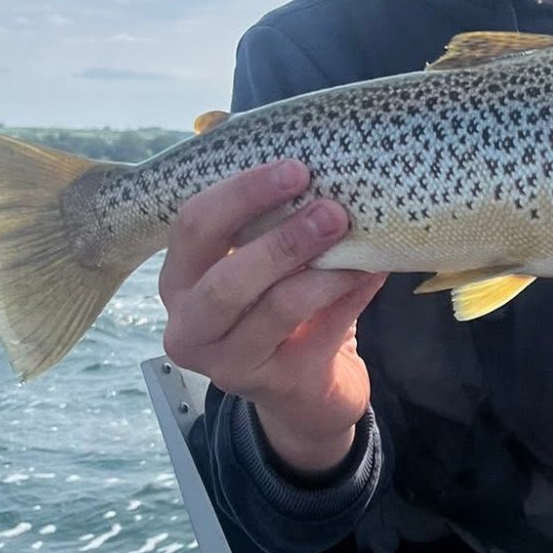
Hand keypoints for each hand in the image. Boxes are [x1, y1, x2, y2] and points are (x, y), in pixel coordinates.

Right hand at [159, 159, 385, 476]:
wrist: (306, 391)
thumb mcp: (259, 264)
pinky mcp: (278, 385)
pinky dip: (351, 298)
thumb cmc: (278, 308)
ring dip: (322, 271)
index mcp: (179, 280)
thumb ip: (269, 222)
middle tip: (333, 210)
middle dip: (283, 239)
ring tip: (357, 246)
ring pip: (275, 309)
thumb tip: (320, 161)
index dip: (242, 194)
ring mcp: (230, 365)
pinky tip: (373, 272)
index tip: (296, 169)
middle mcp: (191, 326)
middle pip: (227, 279)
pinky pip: (320, 334)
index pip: (194, 227)